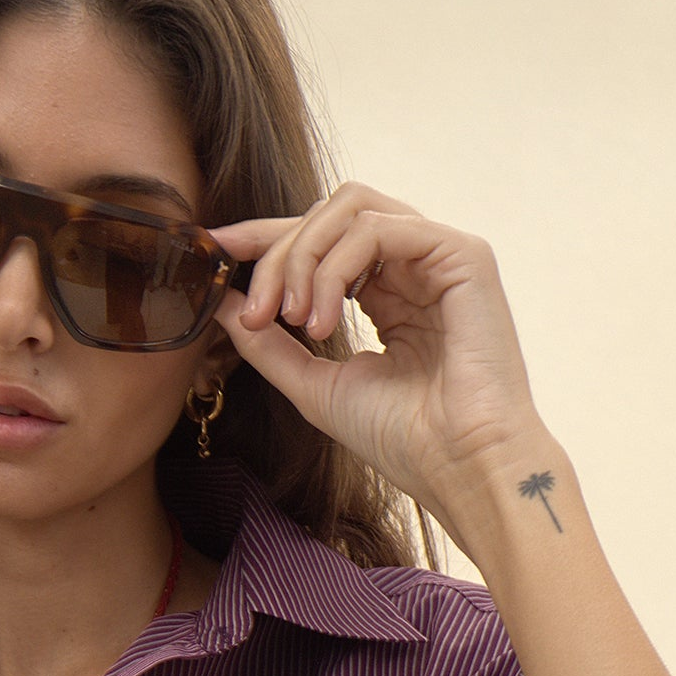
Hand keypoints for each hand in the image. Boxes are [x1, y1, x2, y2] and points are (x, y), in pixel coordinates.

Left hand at [209, 185, 551, 548]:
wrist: (460, 467)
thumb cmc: (402, 439)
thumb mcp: (315, 386)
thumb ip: (269, 344)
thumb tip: (222, 301)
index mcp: (387, 292)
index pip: (320, 239)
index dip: (263, 237)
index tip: (213, 248)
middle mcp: (414, 265)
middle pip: (328, 214)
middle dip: (277, 254)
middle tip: (255, 314)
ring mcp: (440, 255)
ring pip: (350, 209)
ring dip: (303, 258)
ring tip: (294, 320)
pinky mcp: (462, 254)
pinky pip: (378, 227)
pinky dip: (336, 266)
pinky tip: (323, 320)